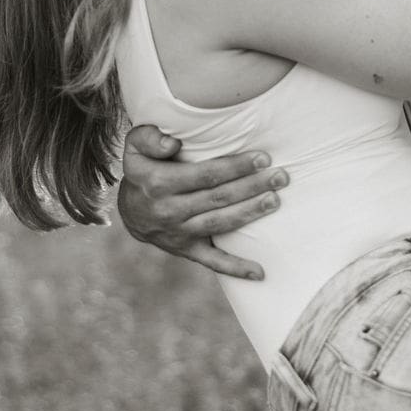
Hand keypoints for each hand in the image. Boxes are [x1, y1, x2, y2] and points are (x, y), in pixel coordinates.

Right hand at [116, 125, 288, 278]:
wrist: (130, 211)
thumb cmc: (143, 169)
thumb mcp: (135, 146)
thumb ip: (149, 138)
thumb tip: (173, 144)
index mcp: (158, 183)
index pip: (205, 175)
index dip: (235, 167)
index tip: (262, 158)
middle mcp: (168, 210)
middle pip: (218, 198)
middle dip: (252, 186)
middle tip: (280, 176)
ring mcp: (178, 233)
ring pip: (220, 223)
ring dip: (250, 213)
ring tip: (275, 200)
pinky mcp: (186, 250)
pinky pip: (212, 262)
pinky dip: (236, 269)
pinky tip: (260, 273)